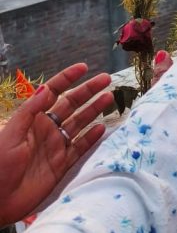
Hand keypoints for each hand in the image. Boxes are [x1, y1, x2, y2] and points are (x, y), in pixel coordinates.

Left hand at [0, 63, 112, 226]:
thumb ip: (30, 111)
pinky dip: (91, 138)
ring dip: (94, 110)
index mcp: (32, 119)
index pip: (53, 92)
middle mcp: (46, 129)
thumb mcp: (10, 133)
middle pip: (71, 105)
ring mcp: (55, 146)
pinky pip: (80, 148)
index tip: (83, 67)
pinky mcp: (61, 165)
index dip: (67, 78)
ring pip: (79, 123)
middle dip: (88, 91)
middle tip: (106, 79)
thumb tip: (46, 88)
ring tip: (109, 97)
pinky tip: (102, 128)